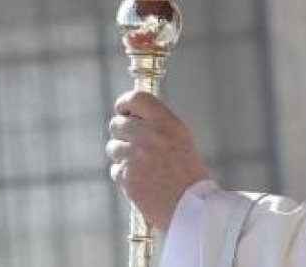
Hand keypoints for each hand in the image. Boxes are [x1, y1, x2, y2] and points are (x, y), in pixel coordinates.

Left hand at [106, 90, 208, 229]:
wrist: (192, 206)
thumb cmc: (188, 172)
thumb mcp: (180, 137)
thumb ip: (157, 123)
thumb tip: (129, 114)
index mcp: (166, 123)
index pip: (136, 98)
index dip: (125, 103)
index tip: (123, 110)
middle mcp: (150, 135)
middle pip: (116, 123)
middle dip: (121, 133)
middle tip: (133, 143)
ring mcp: (136, 156)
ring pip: (113, 147)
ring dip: (123, 156)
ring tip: (142, 166)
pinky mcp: (127, 176)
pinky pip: (116, 169)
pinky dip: (126, 176)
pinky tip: (142, 181)